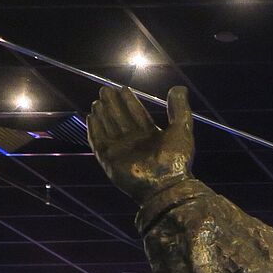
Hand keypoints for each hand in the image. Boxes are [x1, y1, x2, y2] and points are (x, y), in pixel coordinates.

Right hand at [88, 85, 194, 201]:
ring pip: (109, 128)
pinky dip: (94, 130)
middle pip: (121, 119)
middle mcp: (136, 143)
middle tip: (105, 89)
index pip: (137, 115)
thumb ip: (179, 108)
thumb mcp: (181, 128)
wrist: (166, 185)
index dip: (130, 102)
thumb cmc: (177, 160)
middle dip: (113, 104)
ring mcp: (122, 152)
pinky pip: (99, 142)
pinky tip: (91, 116)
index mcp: (152, 137)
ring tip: (97, 101)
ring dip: (103, 114)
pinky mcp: (110, 160)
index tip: (123, 89)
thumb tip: (179, 87)